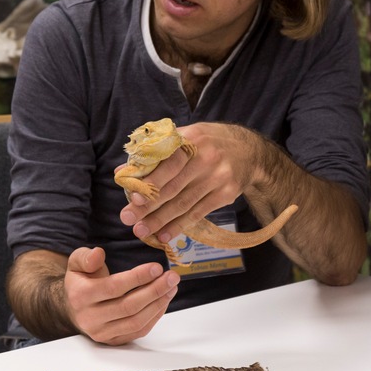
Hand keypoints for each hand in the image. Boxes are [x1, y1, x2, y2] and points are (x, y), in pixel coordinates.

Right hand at [64, 247, 179, 344]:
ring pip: (136, 322)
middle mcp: (90, 318)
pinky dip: (155, 316)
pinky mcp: (113, 341)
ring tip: (172, 288)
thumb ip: (87, 257)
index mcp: (81, 296)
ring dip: (158, 304)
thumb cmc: (81, 281)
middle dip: (154, 291)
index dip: (137, 278)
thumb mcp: (77, 263)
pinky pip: (139, 331)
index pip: (113, 288)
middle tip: (172, 277)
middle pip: (128, 307)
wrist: (73, 308)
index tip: (157, 267)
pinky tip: (163, 301)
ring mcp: (102, 333)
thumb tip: (98, 253)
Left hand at [119, 122, 253, 245]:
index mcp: (191, 139)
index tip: (131, 196)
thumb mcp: (185, 136)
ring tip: (141, 231)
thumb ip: (154, 153)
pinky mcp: (226, 194)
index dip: (150, 181)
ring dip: (160, 220)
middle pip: (173, 187)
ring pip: (183, 203)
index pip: (168, 162)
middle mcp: (206, 158)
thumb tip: (121, 173)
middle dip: (148, 206)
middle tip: (128, 219)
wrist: (249, 151)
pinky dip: (179, 226)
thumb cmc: (208, 143)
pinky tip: (163, 234)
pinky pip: (197, 213)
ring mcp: (218, 178)